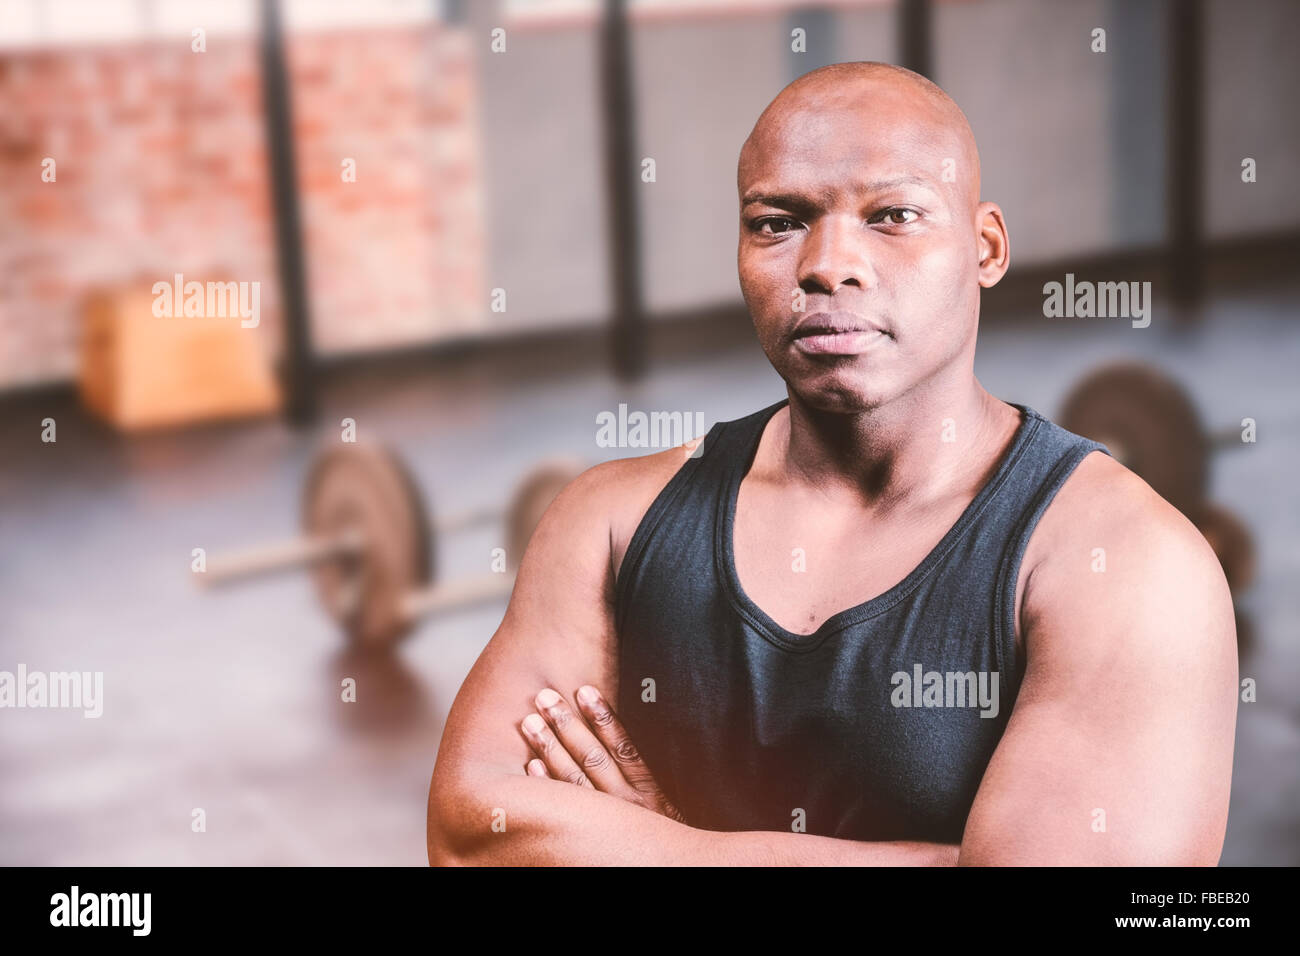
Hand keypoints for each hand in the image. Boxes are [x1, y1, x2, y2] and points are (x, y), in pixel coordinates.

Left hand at [520, 684, 685, 823]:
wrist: (672, 871)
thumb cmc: (667, 839)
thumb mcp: (668, 808)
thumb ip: (648, 777)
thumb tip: (626, 740)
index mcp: (649, 793)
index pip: (623, 746)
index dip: (603, 717)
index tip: (584, 690)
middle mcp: (626, 807)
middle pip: (591, 758)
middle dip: (566, 725)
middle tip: (543, 697)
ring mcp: (605, 824)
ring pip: (573, 781)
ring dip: (550, 749)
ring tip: (530, 722)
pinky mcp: (591, 837)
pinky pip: (564, 812)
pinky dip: (546, 787)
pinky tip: (530, 766)